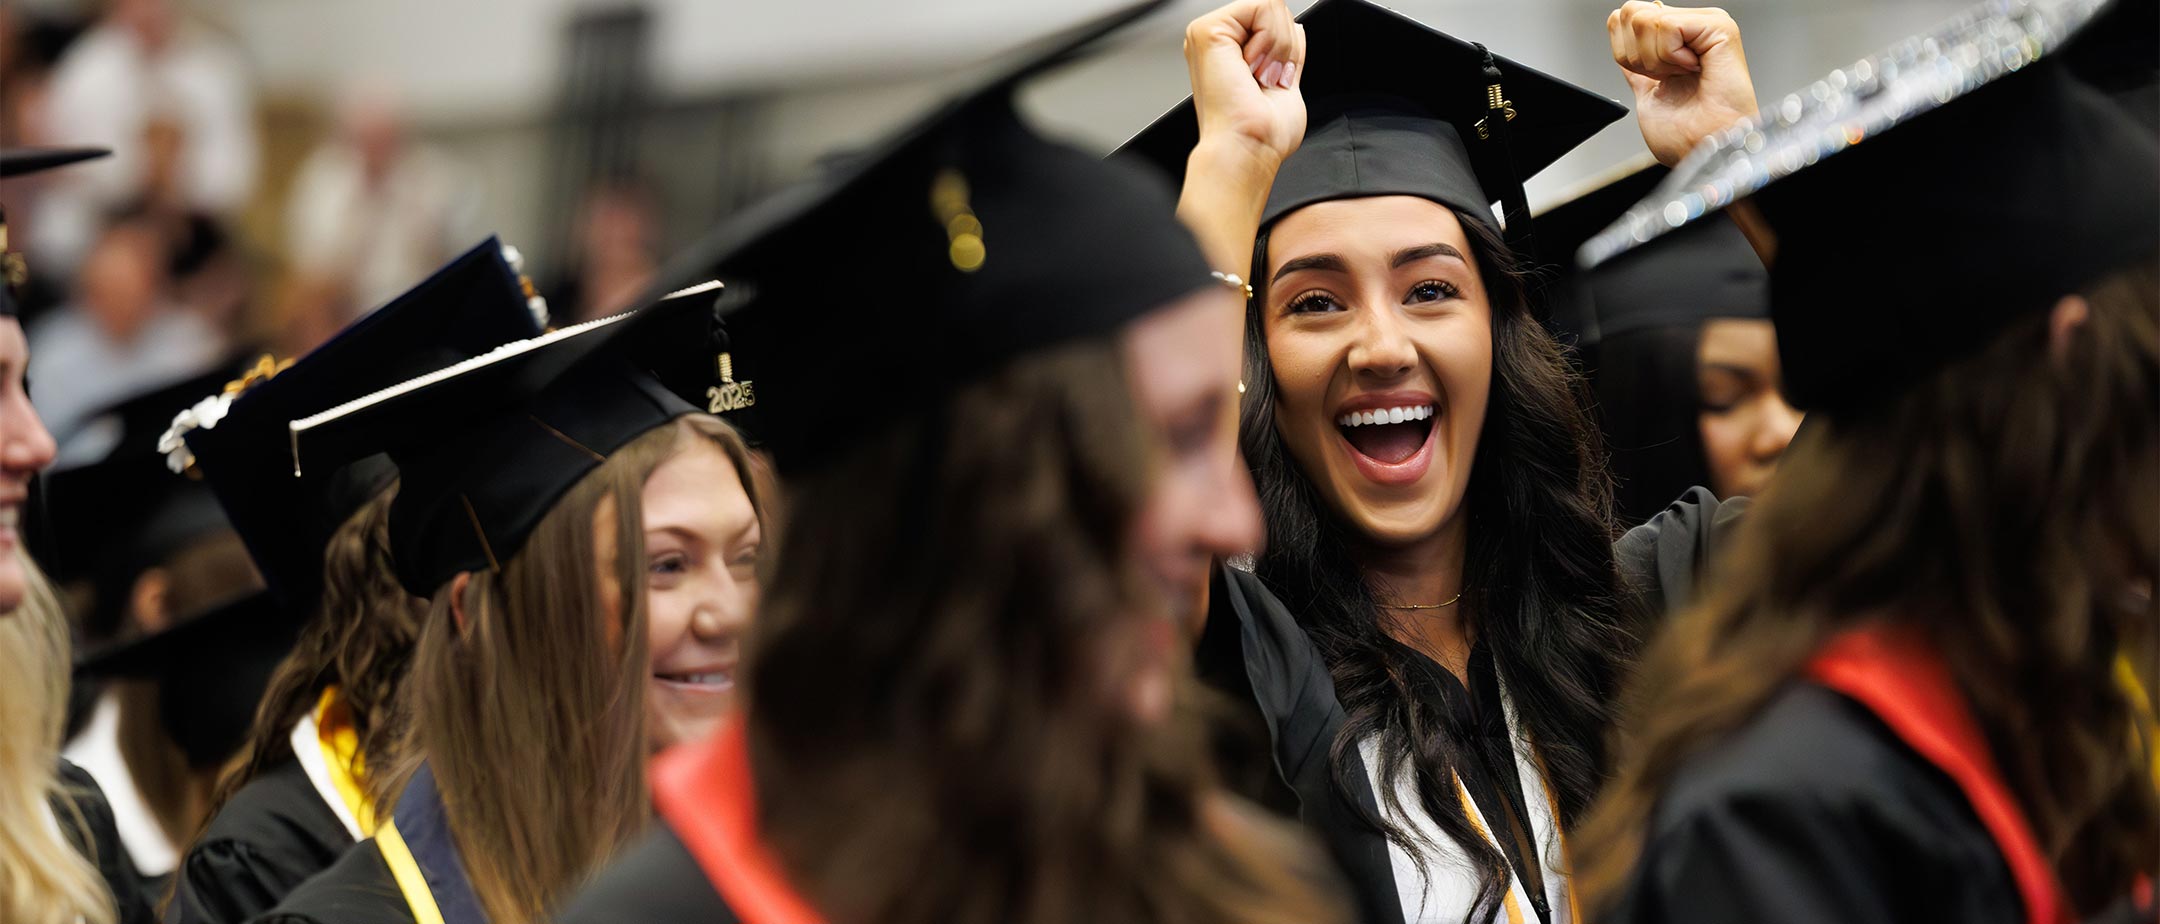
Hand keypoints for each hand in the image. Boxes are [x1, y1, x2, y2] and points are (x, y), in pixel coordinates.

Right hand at [1184, 0, 1306, 168]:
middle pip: (1276, 11)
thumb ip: (1287, 52)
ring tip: (1258, 77)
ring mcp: (1209, 34)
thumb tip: (1294, 28)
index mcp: (1229, 55)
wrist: (1248, 148)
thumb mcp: (1286, 82)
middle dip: (1286, 47)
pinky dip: (1272, 40)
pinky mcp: (1208, 30)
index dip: (1288, 50)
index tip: (1273, 82)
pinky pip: (1264, 7)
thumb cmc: (1261, 133)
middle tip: (1266, 81)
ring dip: (1280, 48)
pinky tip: (1252, 68)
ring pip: (1272, 6)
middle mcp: (1217, 43)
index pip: (1274, 23)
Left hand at [1608, 1, 1757, 165]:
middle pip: (1630, 13)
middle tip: (1669, 78)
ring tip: (1683, 76)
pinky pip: (1666, 26)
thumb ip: (1637, 69)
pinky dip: (1669, 56)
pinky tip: (1693, 69)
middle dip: (1637, 56)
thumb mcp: (1647, 95)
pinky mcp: (1718, 26)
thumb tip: (1625, 50)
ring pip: (1644, 19)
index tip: (1657, 80)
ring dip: (1655, 60)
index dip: (1626, 54)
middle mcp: (1692, 27)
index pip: (1624, 19)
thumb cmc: (1687, 136)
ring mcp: (1705, 23)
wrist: (1705, 150)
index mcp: (1677, 41)